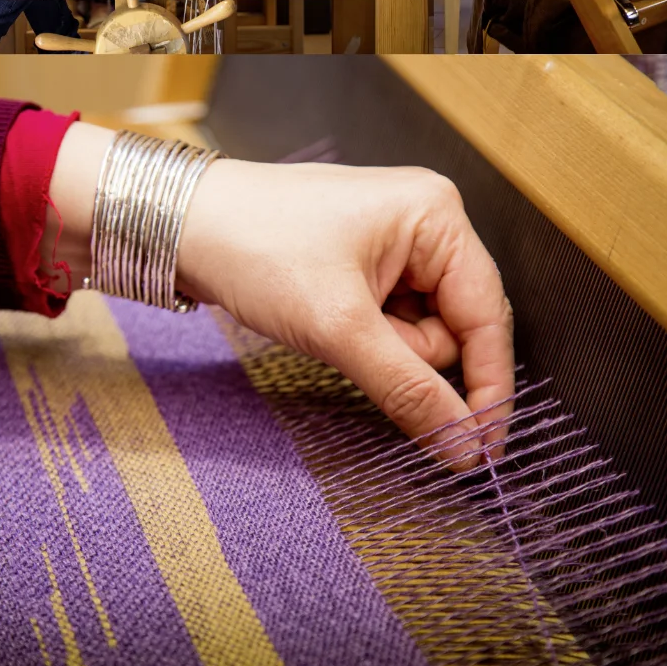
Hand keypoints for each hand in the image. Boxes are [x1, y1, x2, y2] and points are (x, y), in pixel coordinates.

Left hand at [173, 157, 514, 460]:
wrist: (178, 225)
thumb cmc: (254, 247)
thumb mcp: (339, 328)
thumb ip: (409, 390)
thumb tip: (463, 446)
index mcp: (437, 216)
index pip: (487, 316)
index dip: (488, 386)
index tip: (484, 449)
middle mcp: (427, 224)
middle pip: (456, 328)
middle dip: (411, 357)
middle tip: (357, 350)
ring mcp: (397, 246)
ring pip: (421, 335)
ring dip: (381, 351)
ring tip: (328, 325)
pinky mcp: (369, 266)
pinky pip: (391, 326)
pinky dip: (364, 341)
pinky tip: (325, 323)